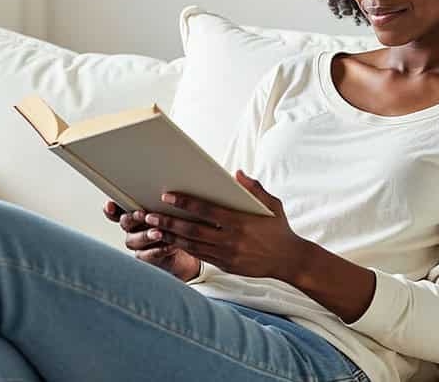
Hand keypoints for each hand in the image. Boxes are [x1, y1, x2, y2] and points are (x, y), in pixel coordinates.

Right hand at [103, 200, 200, 281]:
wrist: (189, 247)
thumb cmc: (179, 221)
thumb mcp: (173, 208)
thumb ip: (165, 200)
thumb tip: (169, 183)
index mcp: (136, 212)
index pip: (117, 209)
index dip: (110, 209)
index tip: (110, 206)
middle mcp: (133, 228)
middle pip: (125, 222)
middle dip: (133, 218)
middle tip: (143, 214)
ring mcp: (138, 244)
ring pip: (133, 240)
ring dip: (146, 235)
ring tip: (159, 233)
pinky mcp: (147, 258)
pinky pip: (147, 255)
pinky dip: (158, 250)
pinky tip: (170, 245)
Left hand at [145, 170, 309, 281]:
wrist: (289, 261)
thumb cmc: (279, 229)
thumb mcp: (272, 205)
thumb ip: (254, 189)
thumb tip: (237, 173)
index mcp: (241, 222)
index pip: (206, 210)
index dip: (185, 202)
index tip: (167, 195)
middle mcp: (231, 240)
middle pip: (192, 230)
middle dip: (168, 222)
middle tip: (149, 215)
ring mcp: (227, 255)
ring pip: (192, 245)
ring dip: (170, 237)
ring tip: (152, 230)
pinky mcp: (225, 265)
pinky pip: (200, 256)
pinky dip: (183, 248)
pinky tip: (169, 242)